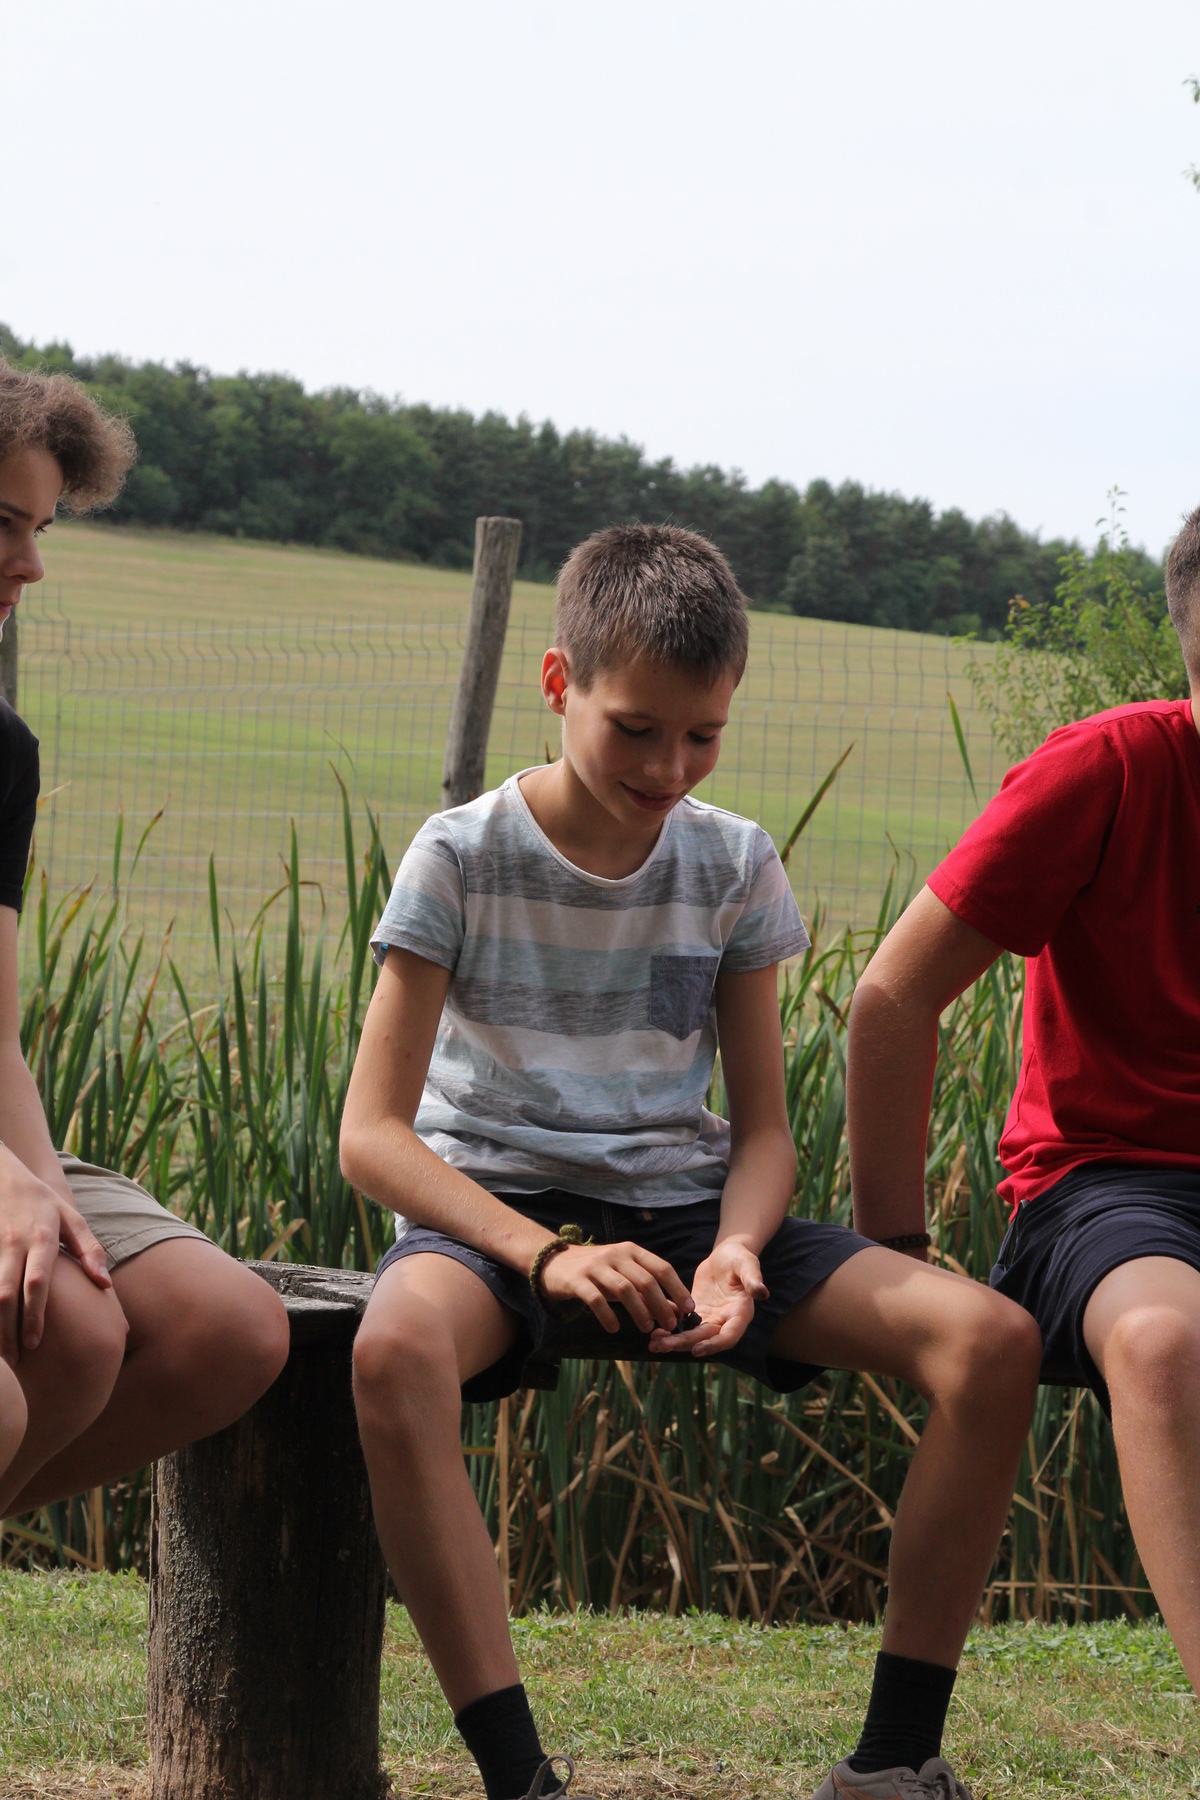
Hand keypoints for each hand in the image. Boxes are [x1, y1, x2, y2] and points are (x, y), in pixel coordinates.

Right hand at [0, 1161, 111, 1363]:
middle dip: (7, 1329)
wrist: (4, 1178)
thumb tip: (105, 1285)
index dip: (34, 1314)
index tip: (35, 1343)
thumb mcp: (73, 1218)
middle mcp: (14, 1245)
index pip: (36, 1283)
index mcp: (40, 1239)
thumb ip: (90, 1250)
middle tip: (16, 1359)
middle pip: (5, 1294)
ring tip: (3, 1354)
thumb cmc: (45, 1203)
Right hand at [539, 1239, 693, 1334]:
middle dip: (661, 1304)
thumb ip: (647, 1291)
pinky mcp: (577, 1280)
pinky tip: (614, 1328)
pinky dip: (608, 1315)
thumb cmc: (596, 1272)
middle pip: (645, 1280)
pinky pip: (596, 1299)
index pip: (661, 1268)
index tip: (688, 1309)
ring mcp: (595, 1266)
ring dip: (639, 1311)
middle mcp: (615, 1255)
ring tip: (647, 1329)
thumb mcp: (623, 1276)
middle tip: (670, 1325)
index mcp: (631, 1251)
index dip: (677, 1289)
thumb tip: (676, 1310)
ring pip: (624, 1289)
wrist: (554, 1262)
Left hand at [649, 1237, 767, 1357]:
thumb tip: (763, 1293)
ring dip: (673, 1340)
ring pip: (691, 1335)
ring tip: (653, 1343)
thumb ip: (753, 1279)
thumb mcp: (747, 1264)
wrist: (726, 1255)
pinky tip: (652, 1330)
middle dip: (683, 1344)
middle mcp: (725, 1321)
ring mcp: (710, 1319)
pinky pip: (682, 1324)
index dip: (713, 1345)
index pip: (729, 1336)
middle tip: (661, 1345)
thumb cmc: (739, 1257)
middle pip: (704, 1339)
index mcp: (740, 1313)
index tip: (696, 1350)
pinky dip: (669, 1328)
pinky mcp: (696, 1313)